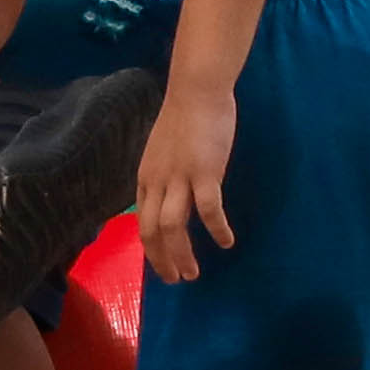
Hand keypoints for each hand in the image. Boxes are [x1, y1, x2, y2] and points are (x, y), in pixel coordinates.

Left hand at [132, 85, 237, 283]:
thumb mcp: (163, 152)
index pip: (143, 222)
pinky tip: (227, 242)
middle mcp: (157, 182)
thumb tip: (171, 197)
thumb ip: (164, 176)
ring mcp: (180, 178)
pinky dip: (216, 230)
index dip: (152, 248)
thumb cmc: (184, 117)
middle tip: (176, 279)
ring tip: (193, 273)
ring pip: (173, 228)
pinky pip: (209, 210)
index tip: (163, 264)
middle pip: (152, 232)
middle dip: (162, 261)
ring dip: (182, 254)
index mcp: (146, 178)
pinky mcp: (205, 172)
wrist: (196, 90)